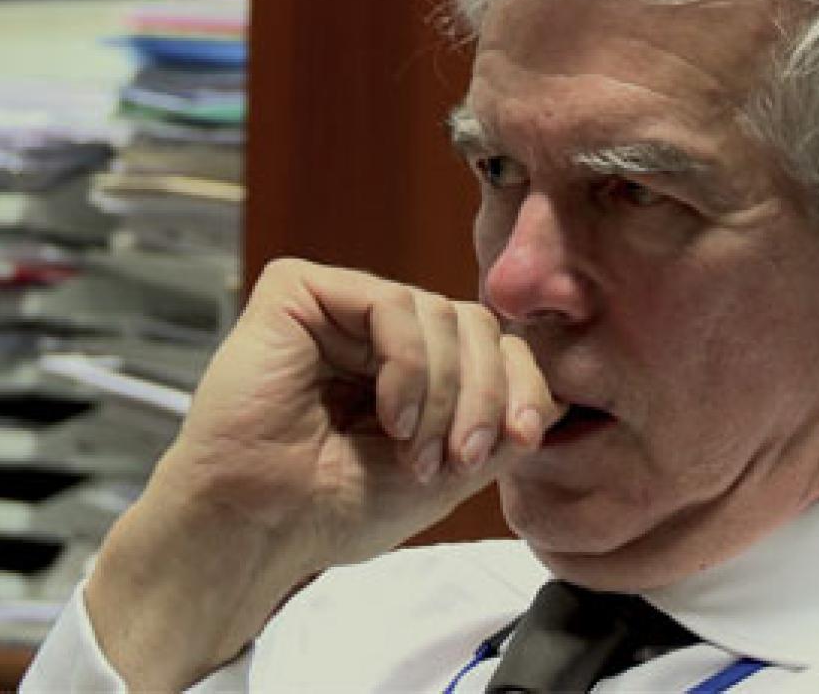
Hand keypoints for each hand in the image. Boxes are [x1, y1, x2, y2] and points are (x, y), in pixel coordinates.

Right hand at [172, 257, 560, 560]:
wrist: (260, 528)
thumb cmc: (338, 507)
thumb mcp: (449, 470)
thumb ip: (500, 426)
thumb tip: (559, 395)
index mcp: (411, 365)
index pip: (493, 345)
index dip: (521, 385)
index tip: (522, 439)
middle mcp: (378, 331)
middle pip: (475, 324)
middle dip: (484, 395)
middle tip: (460, 459)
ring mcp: (339, 307)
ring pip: (441, 312)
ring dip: (444, 392)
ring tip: (414, 451)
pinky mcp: (299, 291)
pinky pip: (391, 303)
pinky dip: (408, 364)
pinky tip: (388, 415)